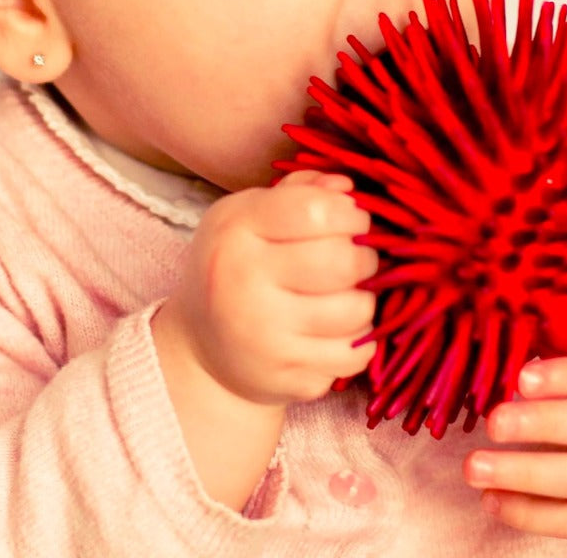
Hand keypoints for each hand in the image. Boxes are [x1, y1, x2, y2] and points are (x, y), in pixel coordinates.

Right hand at [162, 170, 377, 405]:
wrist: (202, 346)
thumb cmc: (236, 264)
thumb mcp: (249, 214)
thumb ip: (299, 191)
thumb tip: (346, 187)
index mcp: (236, 230)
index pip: (318, 210)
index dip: (350, 211)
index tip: (350, 218)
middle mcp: (243, 283)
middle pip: (343, 261)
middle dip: (364, 255)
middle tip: (356, 256)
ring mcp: (264, 338)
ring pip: (357, 310)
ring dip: (363, 298)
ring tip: (345, 292)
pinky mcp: (285, 379)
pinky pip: (354, 355)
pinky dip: (357, 339)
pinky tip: (336, 327)